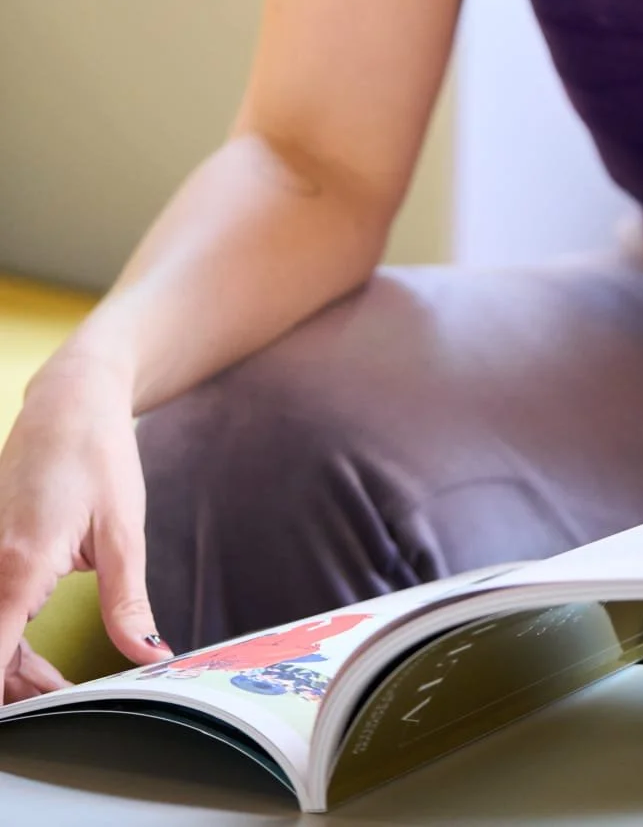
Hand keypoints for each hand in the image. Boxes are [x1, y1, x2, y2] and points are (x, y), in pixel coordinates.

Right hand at [0, 351, 171, 702]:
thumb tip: (148, 656)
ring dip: (14, 672)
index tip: (39, 724)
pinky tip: (37, 658)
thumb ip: (127, 601)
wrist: (71, 399)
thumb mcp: (122, 531)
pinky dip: (7, 643)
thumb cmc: (97, 453)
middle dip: (22, 694)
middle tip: (74, 705)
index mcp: (18, 565)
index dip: (9, 701)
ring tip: (62, 688)